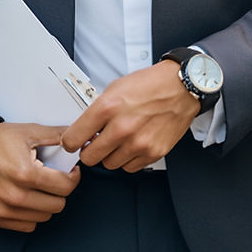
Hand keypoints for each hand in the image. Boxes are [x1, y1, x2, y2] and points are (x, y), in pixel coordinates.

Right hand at [0, 122, 80, 230]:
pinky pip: (27, 226)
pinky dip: (31, 214)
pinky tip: (27, 197)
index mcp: (25, 173)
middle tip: (55, 178)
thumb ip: (56, 136)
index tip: (70, 172)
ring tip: (39, 186)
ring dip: (46, 203)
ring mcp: (4, 210)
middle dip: (60, 190)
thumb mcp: (27, 131)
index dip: (73, 177)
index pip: (65, 187)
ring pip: (44, 217)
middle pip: (58, 205)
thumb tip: (76, 139)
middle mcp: (14, 196)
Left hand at [60, 61, 197, 172]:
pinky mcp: (153, 153)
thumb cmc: (149, 84)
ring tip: (119, 140)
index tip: (72, 142)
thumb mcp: (115, 88)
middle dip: (89, 150)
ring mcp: (138, 143)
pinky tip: (133, 144)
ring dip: (111, 155)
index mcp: (107, 107)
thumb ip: (97, 110)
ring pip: (109, 164)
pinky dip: (129, 159)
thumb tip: (83, 128)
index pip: (73, 138)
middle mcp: (122, 127)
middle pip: (89, 157)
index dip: (70, 141)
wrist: (181, 87)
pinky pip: (130, 167)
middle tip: (95, 142)